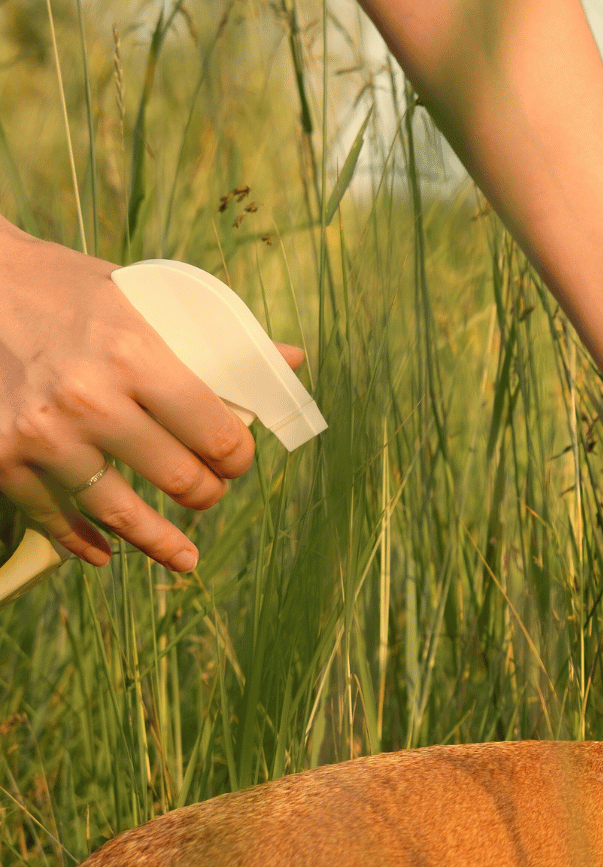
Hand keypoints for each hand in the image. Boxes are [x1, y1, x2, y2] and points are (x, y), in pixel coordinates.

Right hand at [0, 220, 301, 570]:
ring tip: (183, 557)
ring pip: (122, 513)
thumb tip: (292, 360)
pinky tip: (103, 555)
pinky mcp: (2, 456)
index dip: (237, 457)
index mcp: (138, 353)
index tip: (235, 461)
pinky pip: (54, 517)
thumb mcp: (146, 299)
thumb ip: (217, 338)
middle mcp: (91, 398)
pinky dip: (83, 542)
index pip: (218, 435)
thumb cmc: (70, 291)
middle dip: (205, 493)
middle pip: (179, 478)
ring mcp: (44, 433)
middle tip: (207, 494)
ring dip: (159, 541)